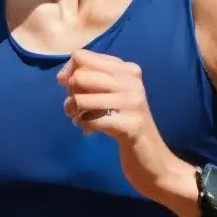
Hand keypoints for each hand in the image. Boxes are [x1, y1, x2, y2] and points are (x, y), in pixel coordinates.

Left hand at [59, 51, 199, 216]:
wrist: (153, 160)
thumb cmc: (127, 125)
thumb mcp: (114, 96)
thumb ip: (92, 81)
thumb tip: (62, 76)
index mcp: (127, 69)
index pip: (82, 56)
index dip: (69, 73)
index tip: (71, 90)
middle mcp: (132, 81)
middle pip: (80, 76)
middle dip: (71, 94)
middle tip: (76, 109)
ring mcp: (133, 103)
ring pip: (82, 98)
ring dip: (74, 112)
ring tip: (80, 120)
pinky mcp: (130, 125)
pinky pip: (92, 120)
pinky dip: (85, 127)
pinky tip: (90, 132)